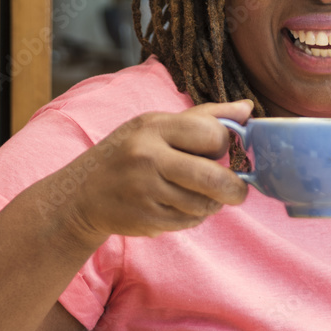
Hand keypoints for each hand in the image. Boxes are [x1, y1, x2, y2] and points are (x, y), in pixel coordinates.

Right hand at [47, 99, 253, 243]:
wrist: (82, 194)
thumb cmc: (128, 154)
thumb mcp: (156, 125)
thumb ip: (203, 117)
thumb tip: (248, 109)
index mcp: (154, 127)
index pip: (211, 134)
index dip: (224, 145)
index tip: (221, 151)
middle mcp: (148, 157)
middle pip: (213, 178)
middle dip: (234, 189)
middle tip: (237, 192)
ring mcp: (145, 190)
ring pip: (203, 204)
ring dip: (212, 204)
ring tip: (201, 196)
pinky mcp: (146, 218)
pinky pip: (188, 221)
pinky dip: (193, 217)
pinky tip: (179, 207)